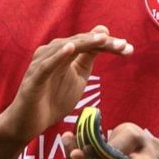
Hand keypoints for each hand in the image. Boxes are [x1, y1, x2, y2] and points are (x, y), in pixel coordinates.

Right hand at [0, 28, 133, 143]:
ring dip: (84, 43)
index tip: (129, 49)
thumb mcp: (77, 78)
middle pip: (80, 42)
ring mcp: (41, 64)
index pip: (89, 44)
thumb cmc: (52, 99)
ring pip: (65, 48)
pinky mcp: (34, 78)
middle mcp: (51, 53)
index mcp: (63, 53)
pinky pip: (47, 65)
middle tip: (123, 44)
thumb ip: (88, 59)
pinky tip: (71, 48)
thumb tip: (103, 36)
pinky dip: (58, 55)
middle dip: (102, 42)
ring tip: (102, 39)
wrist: (29, 123)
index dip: (109, 44)